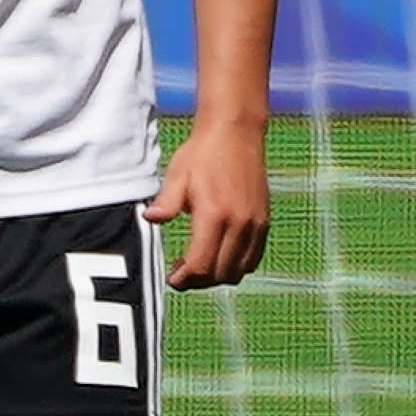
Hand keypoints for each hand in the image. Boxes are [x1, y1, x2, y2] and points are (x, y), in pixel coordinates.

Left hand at [152, 118, 271, 289]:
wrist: (235, 133)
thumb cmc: (203, 153)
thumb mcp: (176, 175)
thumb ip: (166, 202)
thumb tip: (151, 219)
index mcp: (214, 214)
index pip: (201, 264)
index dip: (185, 279)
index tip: (173, 279)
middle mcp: (238, 223)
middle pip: (219, 273)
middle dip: (198, 281)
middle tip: (182, 276)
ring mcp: (255, 224)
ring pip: (238, 271)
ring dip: (217, 276)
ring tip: (200, 267)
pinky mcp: (263, 221)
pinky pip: (253, 258)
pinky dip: (236, 266)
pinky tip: (220, 257)